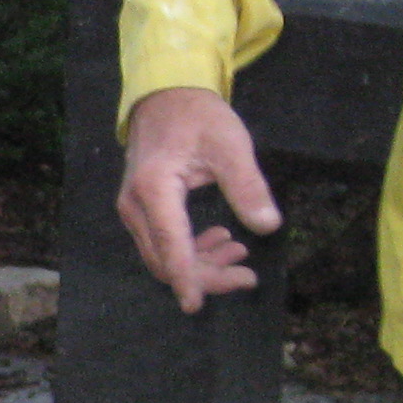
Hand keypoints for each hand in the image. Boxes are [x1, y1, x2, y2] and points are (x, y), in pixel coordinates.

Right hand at [117, 86, 281, 312]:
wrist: (166, 96)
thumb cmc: (198, 116)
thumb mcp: (230, 145)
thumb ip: (247, 186)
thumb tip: (268, 225)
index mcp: (154, 190)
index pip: (170, 246)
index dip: (187, 278)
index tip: (196, 306)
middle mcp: (135, 207)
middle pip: (165, 261)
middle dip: (205, 275)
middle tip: (247, 276)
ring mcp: (134, 211)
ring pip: (163, 257)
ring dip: (201, 264)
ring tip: (240, 253)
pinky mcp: (141, 211)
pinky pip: (162, 244)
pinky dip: (191, 251)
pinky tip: (220, 238)